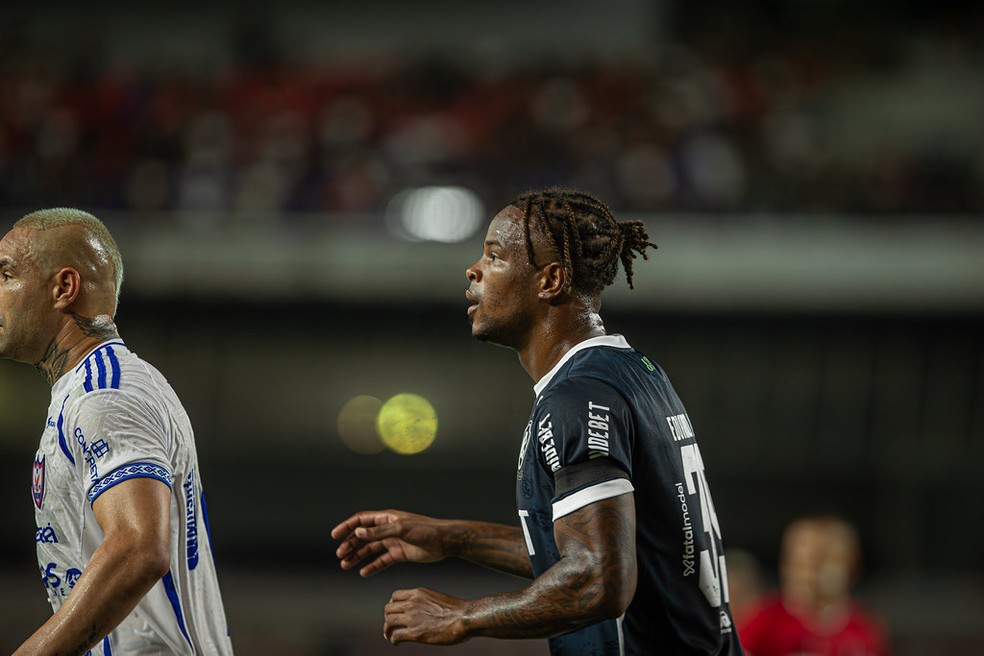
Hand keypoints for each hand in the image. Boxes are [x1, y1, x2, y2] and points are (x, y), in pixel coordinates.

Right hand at [330, 509, 451, 576]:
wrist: (444, 541)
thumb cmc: (425, 530)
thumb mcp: (400, 529)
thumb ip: (379, 531)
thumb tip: (358, 532)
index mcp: (386, 518)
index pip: (361, 520)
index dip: (347, 526)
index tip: (334, 536)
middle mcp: (387, 528)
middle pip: (363, 536)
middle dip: (350, 545)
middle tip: (340, 555)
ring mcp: (393, 541)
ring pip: (370, 549)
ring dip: (358, 556)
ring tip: (345, 565)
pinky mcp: (399, 554)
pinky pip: (382, 560)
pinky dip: (372, 566)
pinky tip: (363, 573)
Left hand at [383, 588, 468, 644]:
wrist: (465, 617)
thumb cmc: (457, 610)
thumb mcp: (436, 597)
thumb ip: (425, 602)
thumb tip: (423, 610)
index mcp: (418, 593)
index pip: (395, 596)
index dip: (392, 605)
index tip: (394, 612)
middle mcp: (412, 603)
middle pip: (389, 609)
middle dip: (387, 617)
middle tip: (390, 625)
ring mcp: (413, 618)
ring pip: (389, 622)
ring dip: (387, 630)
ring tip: (389, 635)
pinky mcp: (415, 633)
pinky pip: (396, 635)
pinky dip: (393, 640)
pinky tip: (396, 643)